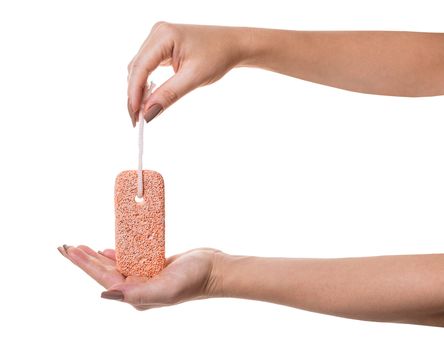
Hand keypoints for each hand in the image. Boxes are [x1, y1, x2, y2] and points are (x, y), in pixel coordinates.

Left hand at [58, 245, 221, 309]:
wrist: (215, 270)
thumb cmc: (195, 280)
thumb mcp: (166, 289)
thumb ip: (137, 293)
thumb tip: (106, 293)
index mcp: (137, 295)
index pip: (104, 278)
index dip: (86, 264)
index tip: (71, 250)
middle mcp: (138, 286)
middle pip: (104, 271)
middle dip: (85, 259)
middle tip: (67, 247)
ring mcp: (146, 276)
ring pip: (115, 264)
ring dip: (97, 256)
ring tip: (80, 247)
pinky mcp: (155, 265)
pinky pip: (131, 258)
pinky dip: (117, 252)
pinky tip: (108, 249)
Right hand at [127, 22, 251, 125]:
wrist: (232, 45)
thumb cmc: (218, 56)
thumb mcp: (194, 78)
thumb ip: (169, 95)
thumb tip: (148, 113)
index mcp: (164, 35)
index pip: (140, 67)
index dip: (134, 93)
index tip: (135, 115)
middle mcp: (157, 33)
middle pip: (136, 68)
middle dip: (134, 95)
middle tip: (137, 120)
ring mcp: (158, 39)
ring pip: (139, 69)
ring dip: (138, 91)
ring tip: (142, 113)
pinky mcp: (161, 46)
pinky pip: (147, 67)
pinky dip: (146, 84)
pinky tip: (148, 99)